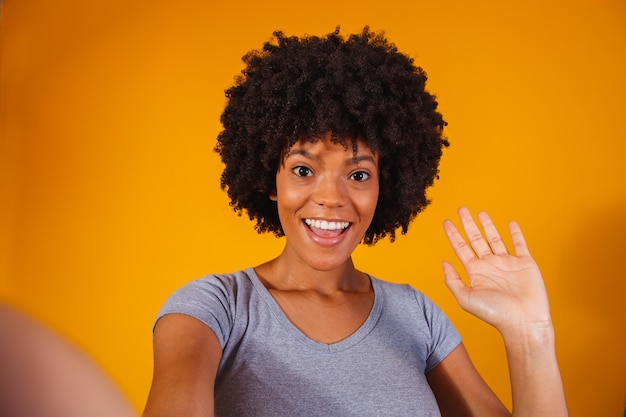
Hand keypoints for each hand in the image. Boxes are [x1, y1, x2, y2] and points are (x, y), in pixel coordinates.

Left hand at [442, 207, 552, 336]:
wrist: (524, 322)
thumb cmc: (495, 314)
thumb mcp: (466, 298)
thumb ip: (453, 281)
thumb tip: (443, 263)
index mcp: (476, 272)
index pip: (461, 248)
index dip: (453, 234)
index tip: (447, 222)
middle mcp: (490, 265)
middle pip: (476, 239)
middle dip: (468, 224)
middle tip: (461, 209)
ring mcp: (508, 263)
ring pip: (495, 239)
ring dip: (488, 225)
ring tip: (480, 213)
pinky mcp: (525, 264)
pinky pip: (520, 244)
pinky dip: (516, 233)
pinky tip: (511, 223)